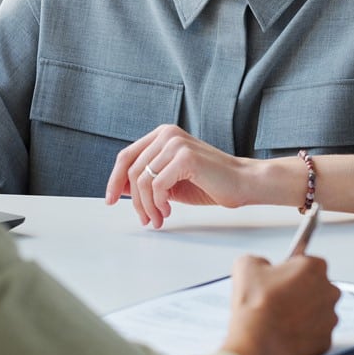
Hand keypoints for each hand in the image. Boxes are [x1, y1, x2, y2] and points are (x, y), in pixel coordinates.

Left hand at [104, 124, 262, 227]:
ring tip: (158, 219)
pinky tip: (168, 211)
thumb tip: (118, 190)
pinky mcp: (185, 157)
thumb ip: (147, 181)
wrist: (243, 183)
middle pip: (131, 170)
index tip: (110, 201)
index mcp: (162, 135)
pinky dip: (158, 204)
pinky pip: (157, 185)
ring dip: (147, 206)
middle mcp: (166, 134)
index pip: (126, 156)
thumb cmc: (210, 183)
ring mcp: (176, 143)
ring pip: (142, 180)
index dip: (114, 180)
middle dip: (134, 201)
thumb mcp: (170, 182)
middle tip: (145, 220)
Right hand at [220, 254, 339, 354]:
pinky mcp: (325, 341)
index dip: (292, 270)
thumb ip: (261, 260)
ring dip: (304, 313)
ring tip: (279, 318)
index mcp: (315, 267)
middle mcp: (329, 291)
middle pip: (318, 287)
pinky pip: (315, 334)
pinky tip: (284, 333)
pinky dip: (303, 334)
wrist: (257, 339)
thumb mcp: (247, 265)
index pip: (309, 262)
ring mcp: (330, 318)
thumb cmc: (256, 302)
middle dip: (302, 291)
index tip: (281, 277)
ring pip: (318, 312)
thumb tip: (262, 267)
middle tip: (279, 298)